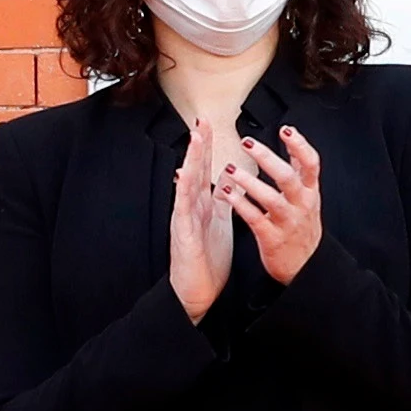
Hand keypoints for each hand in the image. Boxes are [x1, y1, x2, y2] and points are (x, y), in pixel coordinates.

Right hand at [166, 115, 238, 315]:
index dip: (207, 147)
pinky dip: (183, 192)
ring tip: (195, 139)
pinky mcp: (183, 234)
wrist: (196, 291)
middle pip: (195, 170)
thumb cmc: (207, 260)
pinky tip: (184, 176)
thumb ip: (221, 201)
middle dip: (199, 144)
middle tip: (201, 120)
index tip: (210, 124)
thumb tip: (228, 181)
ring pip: (188, 184)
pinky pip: (183, 210)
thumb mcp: (219, 224)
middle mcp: (192, 208)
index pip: (205, 169)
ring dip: (191, 160)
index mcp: (204, 205)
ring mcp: (185, 219)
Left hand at [227, 124, 326, 281]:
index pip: (311, 164)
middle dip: (266, 158)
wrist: (305, 267)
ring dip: (248, 181)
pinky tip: (227, 194)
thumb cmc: (302, 229)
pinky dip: (241, 205)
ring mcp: (287, 222)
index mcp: (310, 193)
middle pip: (287, 177)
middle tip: (247, 143)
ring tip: (230, 169)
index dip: (300, 145)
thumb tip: (295, 142)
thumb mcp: (309, 199)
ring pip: (270, 198)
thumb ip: (301, 172)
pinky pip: (255, 219)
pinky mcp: (272, 238)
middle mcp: (301, 205)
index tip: (285, 130)